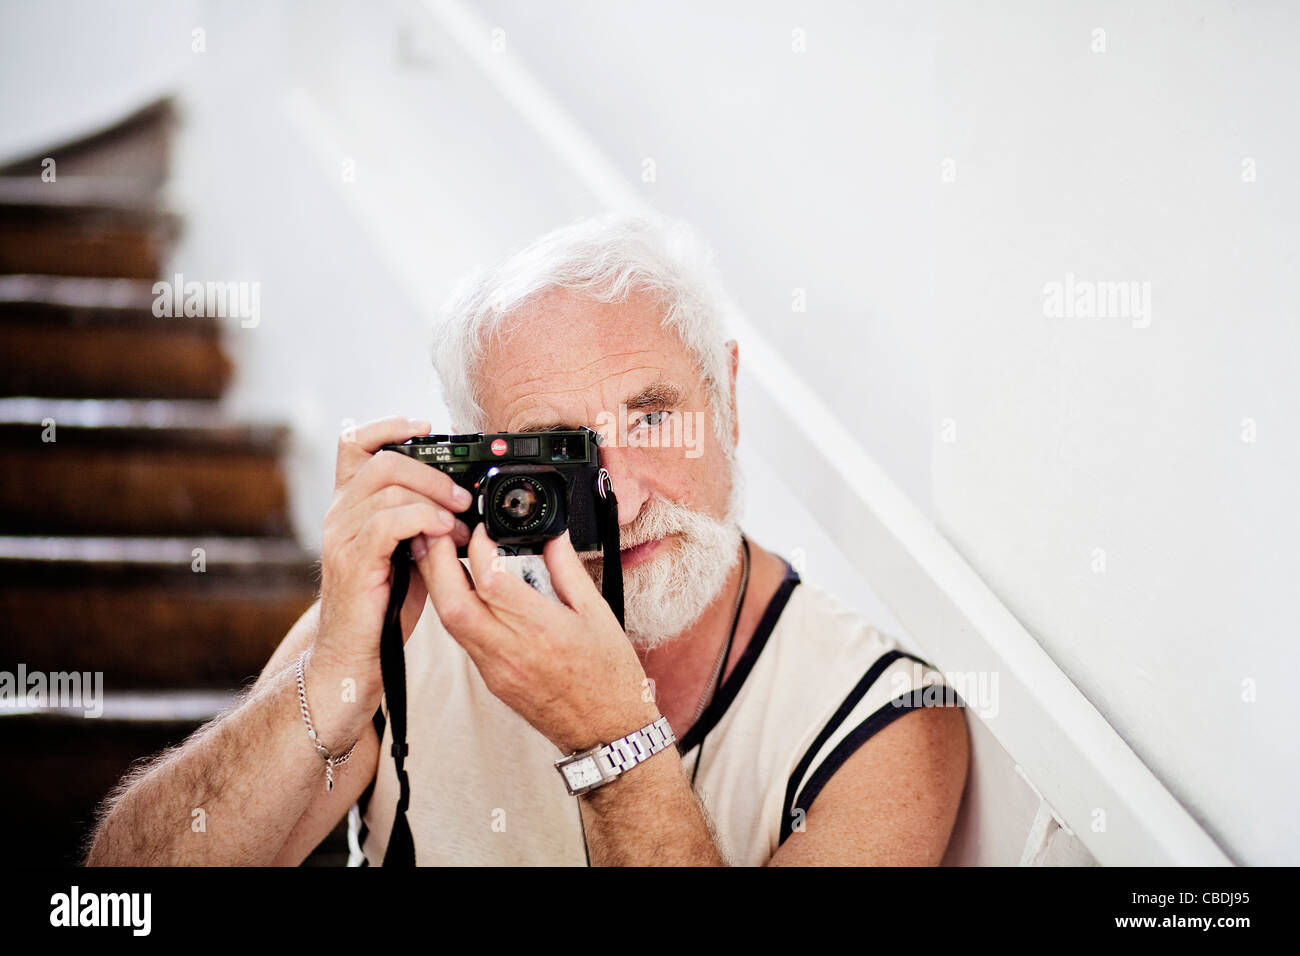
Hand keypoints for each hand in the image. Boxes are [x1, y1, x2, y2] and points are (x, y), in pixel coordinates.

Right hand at [312, 417, 472, 730]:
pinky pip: (389, 520)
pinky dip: (424, 519)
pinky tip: (444, 532)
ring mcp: (341, 535)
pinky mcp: (352, 560)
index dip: (390, 426)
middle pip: (383, 459)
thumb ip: (422, 518)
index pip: (355, 443)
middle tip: (463, 496)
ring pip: (389, 486)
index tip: (427, 427)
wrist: (355, 655)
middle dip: (433, 470)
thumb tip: (462, 495)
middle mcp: (340, 513)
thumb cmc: (384, 605)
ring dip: (435, 497)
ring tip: (460, 522)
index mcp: (350, 504)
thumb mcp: (407, 550)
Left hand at [418, 523, 657, 752]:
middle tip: (438, 534)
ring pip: (449, 622)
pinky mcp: (491, 680)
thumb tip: (552, 535)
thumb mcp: (599, 613)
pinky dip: (455, 608)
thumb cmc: (610, 676)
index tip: (484, 529)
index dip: (478, 546)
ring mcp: (497, 669)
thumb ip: (568, 570)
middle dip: (437, 563)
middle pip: (453, 603)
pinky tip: (463, 591)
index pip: (491, 580)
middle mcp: (513, 651)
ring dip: (439, 585)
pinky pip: (463, 639)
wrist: (607, 731)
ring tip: (443, 555)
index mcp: (543, 629)